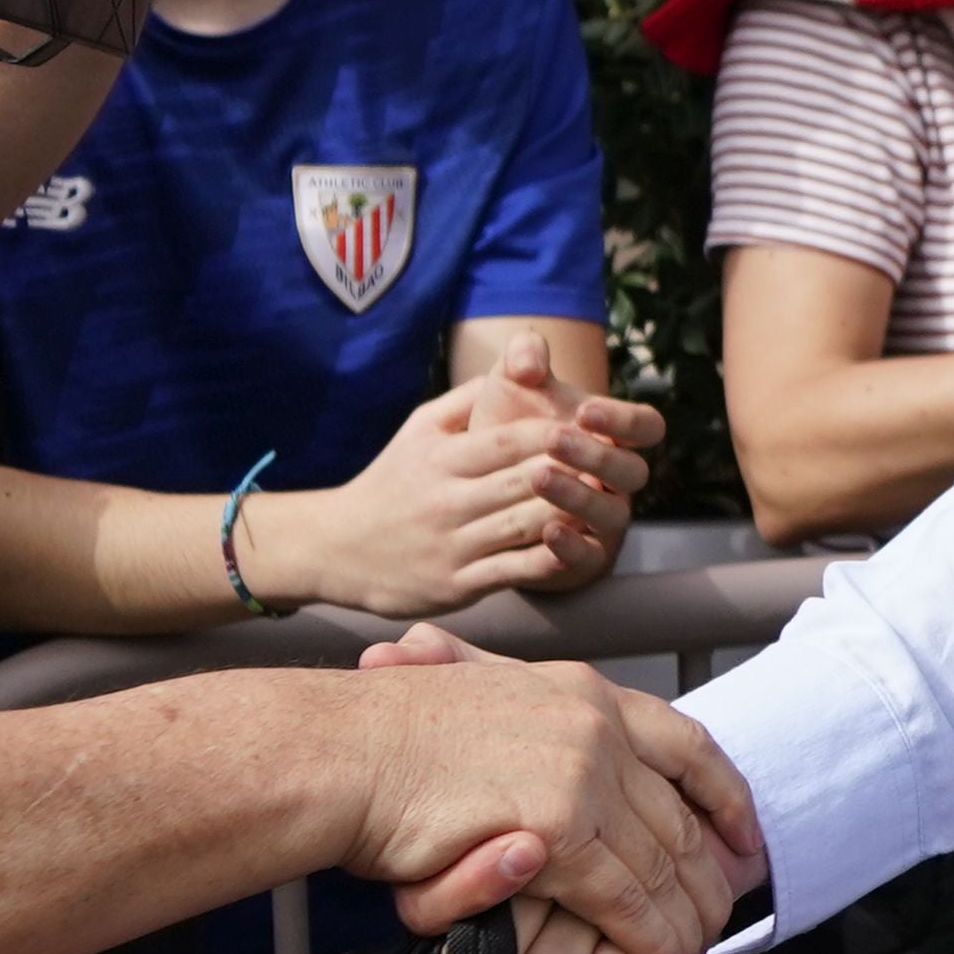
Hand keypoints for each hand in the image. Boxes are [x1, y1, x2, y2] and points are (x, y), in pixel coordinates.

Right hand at [282, 351, 652, 615]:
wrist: (336, 548)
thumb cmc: (390, 482)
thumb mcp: (417, 430)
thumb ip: (463, 401)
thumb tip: (510, 369)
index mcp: (441, 459)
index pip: (508, 441)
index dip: (554, 433)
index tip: (595, 424)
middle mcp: (448, 501)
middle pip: (524, 481)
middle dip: (573, 470)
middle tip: (616, 461)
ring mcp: (454, 545)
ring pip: (525, 525)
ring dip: (571, 513)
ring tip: (609, 500)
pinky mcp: (458, 584)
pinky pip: (513, 571)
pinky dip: (549, 559)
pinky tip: (579, 546)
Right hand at [341, 626, 759, 953]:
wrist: (336, 753)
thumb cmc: (383, 739)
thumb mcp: (478, 706)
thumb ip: (529, 726)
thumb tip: (555, 751)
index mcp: (582, 691)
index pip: (686, 744)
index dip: (724, 796)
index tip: (745, 838)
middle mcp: (595, 726)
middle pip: (679, 815)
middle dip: (707, 878)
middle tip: (721, 920)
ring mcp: (582, 774)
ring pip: (661, 865)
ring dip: (683, 922)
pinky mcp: (560, 831)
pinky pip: (627, 901)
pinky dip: (651, 940)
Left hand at [451, 324, 662, 597]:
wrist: (476, 491)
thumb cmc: (506, 433)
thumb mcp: (510, 391)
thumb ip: (521, 361)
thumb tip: (528, 360)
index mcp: (613, 437)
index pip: (647, 427)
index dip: (625, 420)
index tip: (586, 411)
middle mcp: (617, 481)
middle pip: (633, 471)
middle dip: (596, 456)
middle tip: (554, 439)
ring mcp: (603, 521)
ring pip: (613, 514)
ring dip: (580, 497)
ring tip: (539, 477)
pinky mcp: (581, 558)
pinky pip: (589, 557)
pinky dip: (572, 546)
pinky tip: (545, 532)